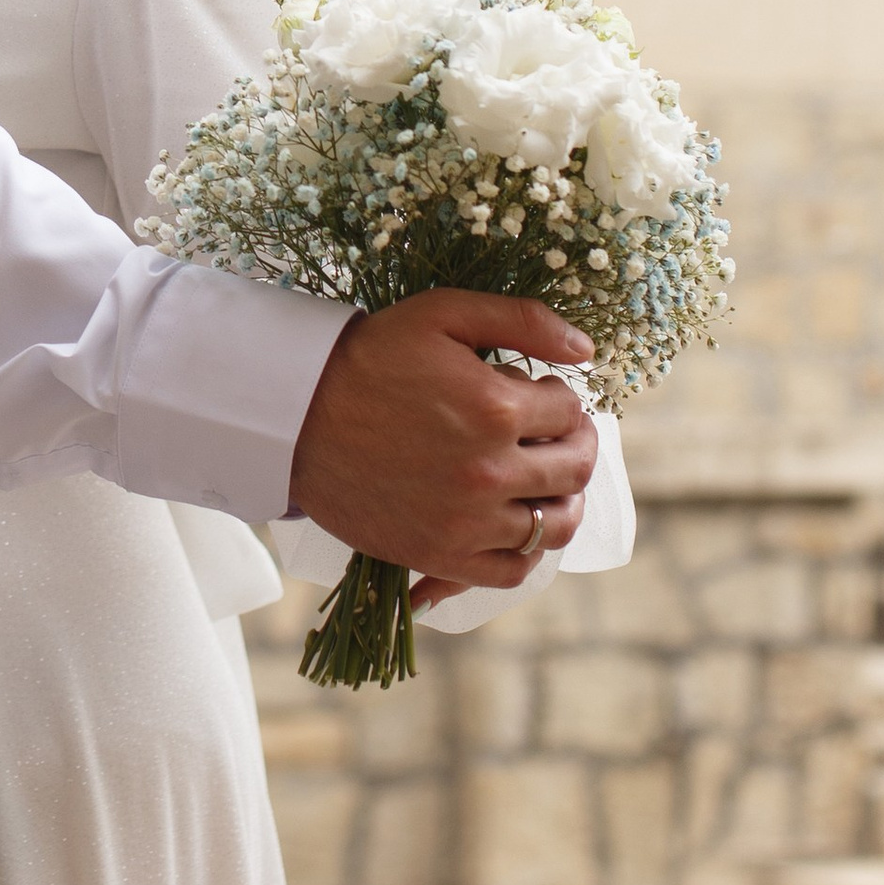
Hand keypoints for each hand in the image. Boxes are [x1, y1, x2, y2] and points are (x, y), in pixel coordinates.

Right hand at [286, 290, 599, 588]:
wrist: (297, 417)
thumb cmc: (370, 358)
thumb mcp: (443, 314)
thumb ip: (523, 321)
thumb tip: (586, 351)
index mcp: (495, 407)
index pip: (569, 410)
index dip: (560, 395)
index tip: (540, 390)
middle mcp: (489, 470)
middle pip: (573, 468)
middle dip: (575, 442)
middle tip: (555, 432)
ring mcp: (467, 520)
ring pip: (554, 525)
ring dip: (563, 499)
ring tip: (546, 479)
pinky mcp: (440, 555)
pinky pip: (513, 570)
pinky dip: (527, 550)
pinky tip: (517, 521)